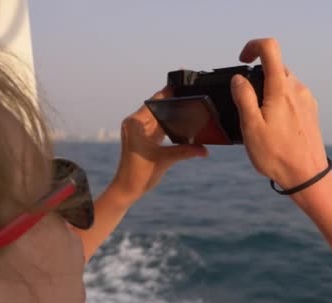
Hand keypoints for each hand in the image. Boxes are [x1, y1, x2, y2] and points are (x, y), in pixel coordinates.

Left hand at [109, 87, 207, 204]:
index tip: (182, 84)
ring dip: (172, 115)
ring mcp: (139, 130)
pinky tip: (182, 124)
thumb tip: (205, 150)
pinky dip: (169, 126)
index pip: (156, 101)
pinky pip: (159, 126)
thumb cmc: (138, 174)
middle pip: (159, 107)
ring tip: (189, 109)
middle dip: (174, 103)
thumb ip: (186, 151)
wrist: (127, 189)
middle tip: (191, 97)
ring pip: (160, 117)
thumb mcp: (165, 160)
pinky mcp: (143, 138)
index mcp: (136, 123)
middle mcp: (135, 123)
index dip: (169, 92)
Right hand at [230, 38, 327, 188]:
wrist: (307, 176)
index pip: (270, 48)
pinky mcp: (311, 111)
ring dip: (268, 91)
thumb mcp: (251, 127)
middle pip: (276, 67)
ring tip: (260, 120)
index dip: (253, 47)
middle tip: (246, 102)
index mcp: (281, 89)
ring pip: (284, 82)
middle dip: (258, 76)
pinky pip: (292, 97)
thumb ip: (244, 98)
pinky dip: (279, 102)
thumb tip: (239, 79)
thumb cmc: (277, 155)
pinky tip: (274, 126)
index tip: (242, 60)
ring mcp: (307, 100)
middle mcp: (297, 89)